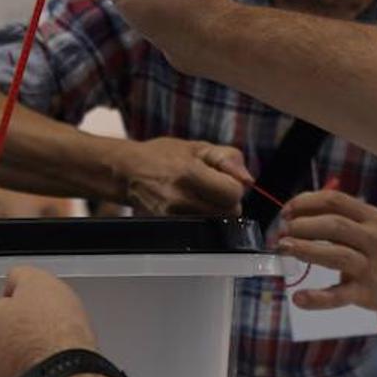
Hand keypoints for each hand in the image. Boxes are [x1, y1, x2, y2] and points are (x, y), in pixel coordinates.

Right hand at [116, 137, 251, 214]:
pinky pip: (202, 230)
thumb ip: (227, 159)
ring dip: (216, 212)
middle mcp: (180, 198)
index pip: (233, 194)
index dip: (234, 186)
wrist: (128, 172)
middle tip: (213, 189)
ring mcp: (173, 216)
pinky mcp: (170, 227)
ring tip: (201, 196)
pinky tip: (191, 206)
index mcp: (189, 173)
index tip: (224, 179)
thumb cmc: (164, 156)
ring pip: (217, 224)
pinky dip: (203, 219)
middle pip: (228, 213)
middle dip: (228, 202)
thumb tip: (248, 180)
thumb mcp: (198, 147)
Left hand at [277, 190, 376, 312]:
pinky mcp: (366, 292)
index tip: (286, 211)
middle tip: (282, 231)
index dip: (306, 203)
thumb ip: (338, 216)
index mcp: (370, 216)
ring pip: (336, 255)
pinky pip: (339, 296)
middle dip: (303, 225)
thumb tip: (295, 212)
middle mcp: (373, 238)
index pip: (334, 201)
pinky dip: (317, 298)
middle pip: (334, 225)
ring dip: (307, 249)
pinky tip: (299, 298)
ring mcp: (370, 266)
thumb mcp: (369, 225)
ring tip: (285, 248)